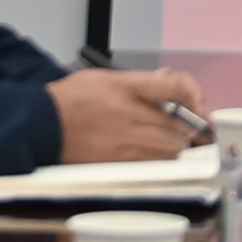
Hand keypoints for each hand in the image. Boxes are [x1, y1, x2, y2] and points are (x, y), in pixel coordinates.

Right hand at [47, 68, 204, 163]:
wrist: (40, 124)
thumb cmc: (71, 98)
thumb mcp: (106, 78)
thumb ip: (140, 82)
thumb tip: (171, 86)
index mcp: (124, 86)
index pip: (171, 85)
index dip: (193, 94)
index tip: (201, 106)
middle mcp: (126, 113)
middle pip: (176, 122)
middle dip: (190, 126)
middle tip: (196, 128)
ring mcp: (122, 141)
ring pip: (169, 146)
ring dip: (179, 144)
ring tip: (179, 141)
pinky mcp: (116, 162)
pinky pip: (152, 163)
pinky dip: (163, 159)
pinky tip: (162, 155)